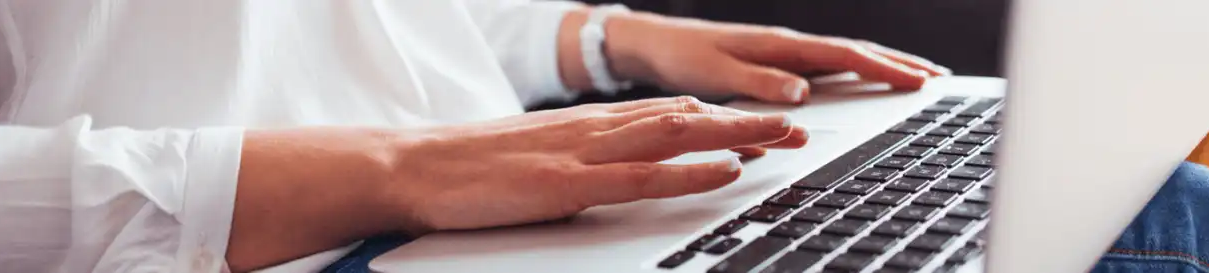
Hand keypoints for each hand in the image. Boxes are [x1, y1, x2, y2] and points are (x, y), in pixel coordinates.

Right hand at [381, 97, 807, 230]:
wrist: (412, 166)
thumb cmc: (467, 167)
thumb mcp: (534, 156)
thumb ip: (578, 160)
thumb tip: (611, 171)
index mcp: (586, 126)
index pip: (667, 115)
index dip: (720, 119)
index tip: (760, 124)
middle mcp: (593, 130)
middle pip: (685, 118)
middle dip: (745, 122)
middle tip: (796, 126)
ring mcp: (582, 153)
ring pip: (676, 136)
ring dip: (736, 136)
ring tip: (784, 137)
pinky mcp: (567, 182)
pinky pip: (641, 176)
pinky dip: (690, 171)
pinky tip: (726, 171)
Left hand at [603, 12, 950, 103]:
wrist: (655, 44)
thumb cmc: (682, 58)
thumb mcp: (718, 74)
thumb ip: (761, 84)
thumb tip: (802, 94)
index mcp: (780, 45)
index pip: (844, 55)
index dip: (883, 69)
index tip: (917, 82)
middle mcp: (787, 44)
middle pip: (854, 51)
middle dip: (897, 63)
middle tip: (936, 78)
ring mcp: (784, 50)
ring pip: (844, 56)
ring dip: (881, 64)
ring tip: (915, 76)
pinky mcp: (775, 60)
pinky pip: (826, 64)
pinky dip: (854, 69)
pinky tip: (865, 77)